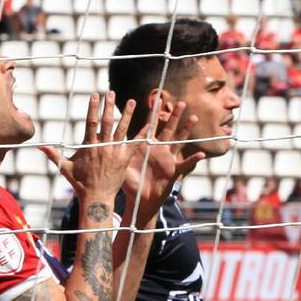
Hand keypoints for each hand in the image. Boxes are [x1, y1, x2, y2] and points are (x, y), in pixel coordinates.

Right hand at [39, 91, 137, 210]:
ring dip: (126, 114)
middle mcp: (103, 146)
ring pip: (122, 128)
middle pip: (106, 121)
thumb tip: (39, 146)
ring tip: (131, 101)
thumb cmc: (80, 183)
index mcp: (89, 146)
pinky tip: (149, 124)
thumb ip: (54, 154)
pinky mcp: (124, 158)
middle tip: (111, 92)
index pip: (91, 122)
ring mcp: (115, 151)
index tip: (95, 95)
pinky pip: (135, 143)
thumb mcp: (65, 167)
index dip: (93, 107)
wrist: (97, 197)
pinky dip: (142, 133)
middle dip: (108, 106)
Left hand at [119, 99, 196, 228]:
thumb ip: (114, 153)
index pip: (151, 126)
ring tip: (193, 117)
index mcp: (147, 147)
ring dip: (186, 130)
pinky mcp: (174, 171)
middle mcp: (160, 150)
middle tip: (182, 102)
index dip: (154, 114)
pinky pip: (185, 165)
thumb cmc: (130, 183)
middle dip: (175, 116)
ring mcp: (168, 159)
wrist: (140, 200)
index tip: (157, 100)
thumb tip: (98, 142)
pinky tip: (202, 154)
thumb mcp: (122, 165)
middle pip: (169, 129)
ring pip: (179, 141)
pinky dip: (193, 160)